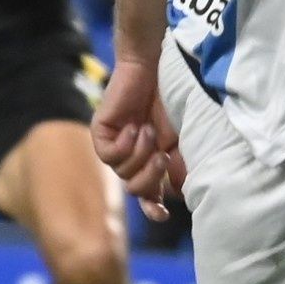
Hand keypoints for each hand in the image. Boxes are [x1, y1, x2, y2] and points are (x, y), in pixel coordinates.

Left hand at [93, 55, 186, 211]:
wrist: (154, 68)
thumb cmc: (172, 101)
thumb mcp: (181, 139)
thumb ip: (179, 166)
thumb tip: (182, 194)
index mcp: (150, 162)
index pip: (149, 195)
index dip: (154, 208)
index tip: (163, 215)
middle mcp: (132, 157)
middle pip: (136, 189)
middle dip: (151, 178)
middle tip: (163, 157)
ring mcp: (116, 145)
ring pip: (123, 174)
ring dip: (140, 155)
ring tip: (149, 131)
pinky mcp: (101, 133)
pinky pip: (108, 155)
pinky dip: (124, 145)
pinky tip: (134, 128)